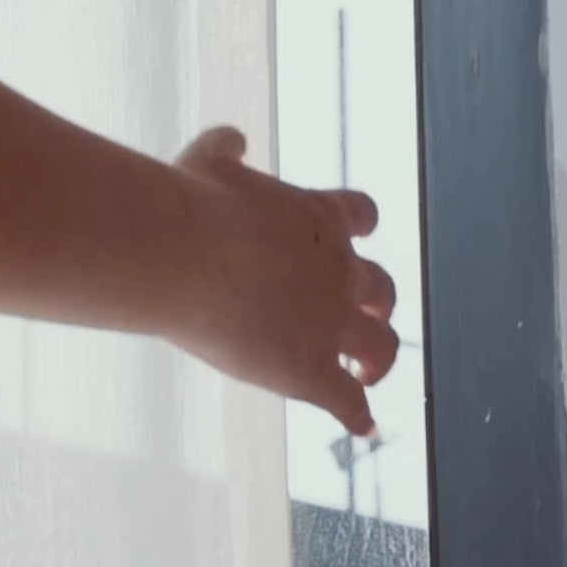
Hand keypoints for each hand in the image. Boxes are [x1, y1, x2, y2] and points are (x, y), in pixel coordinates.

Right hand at [169, 126, 397, 435]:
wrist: (186, 255)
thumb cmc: (190, 206)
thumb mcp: (209, 163)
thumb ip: (227, 152)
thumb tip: (234, 140)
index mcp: (318, 218)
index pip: (361, 217)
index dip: (362, 231)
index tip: (362, 239)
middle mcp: (338, 271)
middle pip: (381, 288)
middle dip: (379, 304)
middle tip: (372, 317)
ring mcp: (330, 324)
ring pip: (379, 346)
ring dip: (378, 360)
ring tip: (370, 374)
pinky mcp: (311, 370)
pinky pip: (348, 399)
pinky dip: (359, 413)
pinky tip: (363, 426)